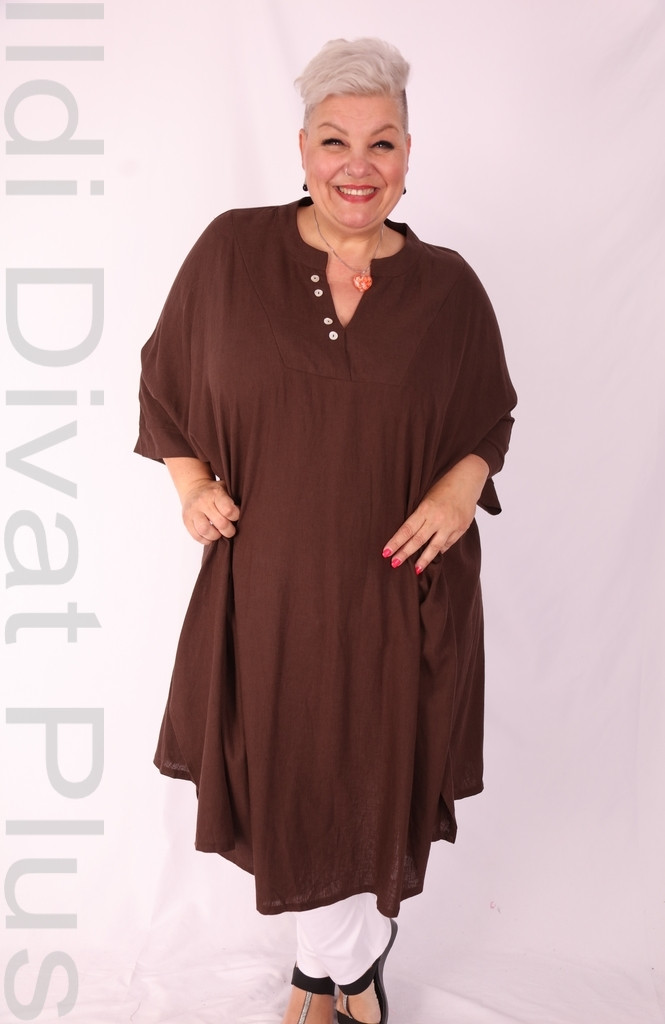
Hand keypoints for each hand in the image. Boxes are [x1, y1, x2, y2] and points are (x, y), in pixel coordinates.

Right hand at [180, 478, 239, 543]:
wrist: (194, 488)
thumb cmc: (215, 492)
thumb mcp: (226, 489)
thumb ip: (234, 501)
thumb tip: (245, 516)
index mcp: (215, 493)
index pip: (228, 510)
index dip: (235, 517)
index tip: (236, 518)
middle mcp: (203, 501)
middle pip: (219, 523)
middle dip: (229, 531)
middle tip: (230, 531)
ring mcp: (193, 511)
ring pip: (205, 530)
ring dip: (216, 536)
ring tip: (219, 534)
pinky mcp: (186, 520)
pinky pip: (196, 535)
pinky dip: (205, 540)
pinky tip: (210, 536)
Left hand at [382, 454, 488, 573]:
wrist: (468, 479)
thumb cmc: (443, 486)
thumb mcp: (426, 496)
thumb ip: (420, 516)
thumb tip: (409, 535)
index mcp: (426, 508)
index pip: (407, 529)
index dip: (396, 542)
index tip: (386, 552)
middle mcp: (438, 519)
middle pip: (418, 540)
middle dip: (405, 553)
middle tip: (394, 564)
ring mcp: (451, 525)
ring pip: (435, 547)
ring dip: (424, 560)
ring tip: (416, 570)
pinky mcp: (461, 528)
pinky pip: (448, 543)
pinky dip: (440, 549)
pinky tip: (433, 555)